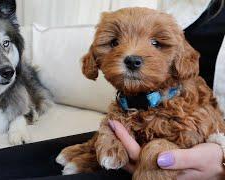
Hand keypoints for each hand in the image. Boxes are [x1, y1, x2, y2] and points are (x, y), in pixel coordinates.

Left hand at [109, 120, 224, 179]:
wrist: (222, 163)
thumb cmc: (212, 161)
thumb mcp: (199, 158)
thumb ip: (180, 159)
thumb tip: (159, 159)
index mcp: (163, 172)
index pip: (137, 156)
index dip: (124, 141)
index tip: (114, 124)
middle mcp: (156, 171)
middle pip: (130, 159)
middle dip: (118, 142)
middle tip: (110, 123)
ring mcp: (158, 167)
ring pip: (134, 158)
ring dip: (123, 144)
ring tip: (115, 128)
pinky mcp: (161, 161)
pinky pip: (142, 154)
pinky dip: (132, 145)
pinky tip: (129, 135)